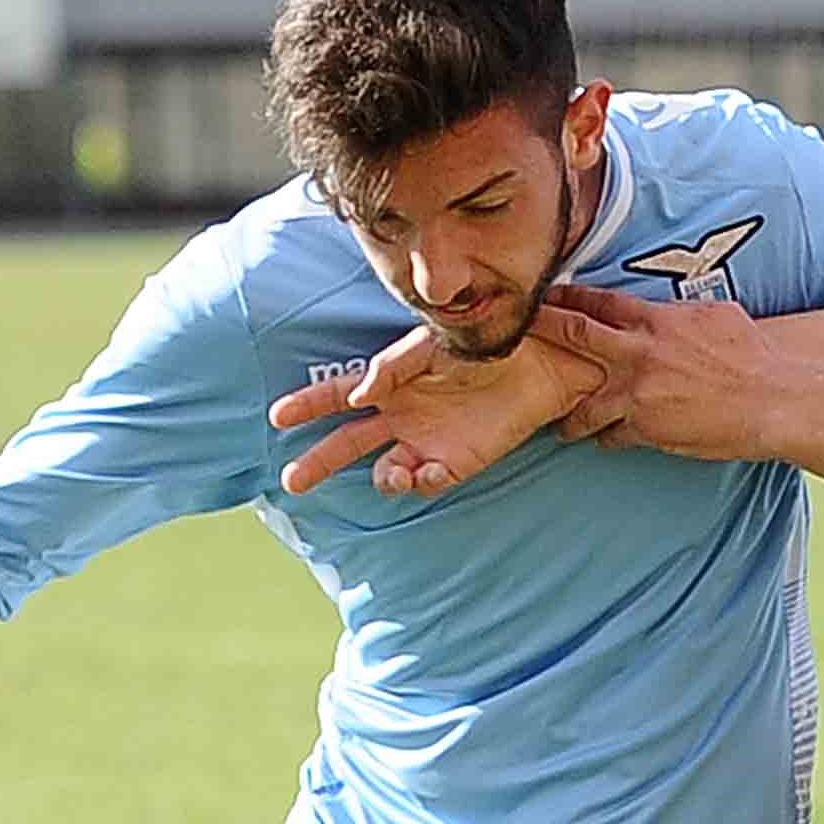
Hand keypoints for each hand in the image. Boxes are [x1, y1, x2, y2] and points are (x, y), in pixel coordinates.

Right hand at [268, 319, 609, 497]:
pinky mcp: (457, 462)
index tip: (277, 418)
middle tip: (292, 481)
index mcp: (392, 381)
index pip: (338, 394)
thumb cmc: (489, 341)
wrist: (546, 360)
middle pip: (347, 443)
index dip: (307, 406)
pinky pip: (427, 482)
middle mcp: (402, 415)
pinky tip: (432, 469)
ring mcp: (427, 442)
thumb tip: (359, 394)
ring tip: (396, 473)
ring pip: (386, 472)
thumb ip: (396, 366)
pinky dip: (423, 482)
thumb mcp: (437, 344)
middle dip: (318, 461)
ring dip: (384, 478)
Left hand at [531, 284, 787, 461]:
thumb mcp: (716, 317)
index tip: (543, 298)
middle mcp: (639, 353)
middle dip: (539, 331)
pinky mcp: (645, 429)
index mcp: (656, 320)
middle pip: (573, 336)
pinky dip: (605, 439)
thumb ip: (679, 316)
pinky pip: (611, 437)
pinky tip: (603, 442)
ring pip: (582, 404)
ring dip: (567, 415)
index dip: (566, 299)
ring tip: (557, 424)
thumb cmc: (752, 356)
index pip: (598, 303)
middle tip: (509, 334)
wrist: (772, 399)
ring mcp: (638, 393)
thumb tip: (664, 313)